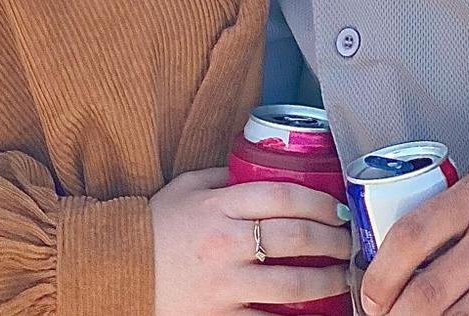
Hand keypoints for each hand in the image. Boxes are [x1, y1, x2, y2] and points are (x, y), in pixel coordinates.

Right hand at [150, 165, 350, 315]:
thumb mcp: (186, 188)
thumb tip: (259, 168)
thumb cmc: (156, 226)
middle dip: (332, 239)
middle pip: (295, 237)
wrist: (122, 269)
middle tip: (346, 240)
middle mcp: (226, 242)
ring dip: (328, 280)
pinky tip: (318, 313)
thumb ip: (222, 177)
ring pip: (292, 283)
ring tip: (342, 276)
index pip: (281, 195)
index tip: (336, 207)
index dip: (318, 201)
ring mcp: (226, 283)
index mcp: (218, 205)